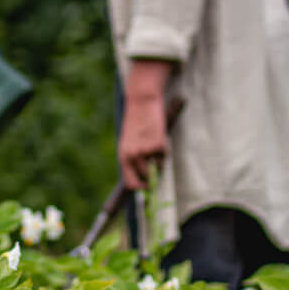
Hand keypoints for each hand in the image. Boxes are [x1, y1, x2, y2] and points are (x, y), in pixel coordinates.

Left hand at [118, 60, 172, 188]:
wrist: (141, 101)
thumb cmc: (136, 122)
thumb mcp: (129, 142)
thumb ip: (133, 158)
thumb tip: (143, 177)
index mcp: (123, 156)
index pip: (130, 182)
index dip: (140, 188)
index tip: (147, 187)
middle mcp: (133, 156)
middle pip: (146, 177)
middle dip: (153, 175)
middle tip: (156, 166)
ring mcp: (145, 150)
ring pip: (158, 166)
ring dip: (159, 159)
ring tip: (154, 143)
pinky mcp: (158, 144)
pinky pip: (165, 155)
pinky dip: (165, 148)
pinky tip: (158, 135)